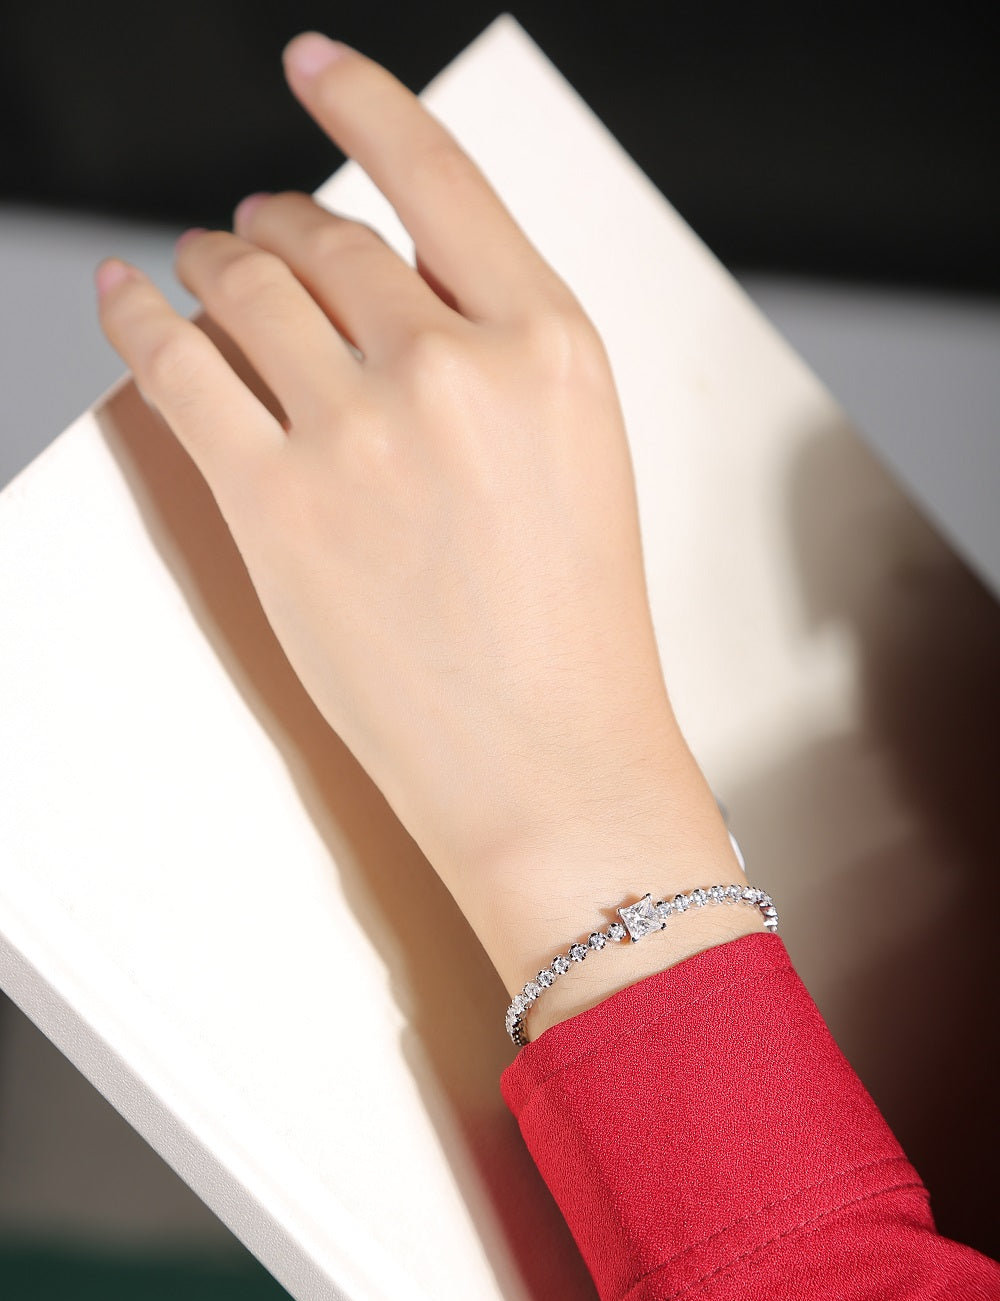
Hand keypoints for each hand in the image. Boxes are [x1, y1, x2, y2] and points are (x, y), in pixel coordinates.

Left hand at [95, 34, 758, 1037]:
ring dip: (205, 259)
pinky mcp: (278, 505)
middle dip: (272, 220)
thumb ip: (497, 360)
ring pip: (246, 287)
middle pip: (325, 237)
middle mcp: (455, 367)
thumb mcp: (578, 459)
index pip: (439, 176)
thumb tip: (384, 296)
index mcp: (553, 346)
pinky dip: (139, 316)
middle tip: (245, 226)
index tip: (317, 70)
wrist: (551, 768)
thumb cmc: (575, 636)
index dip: (362, 105)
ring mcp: (361, 434)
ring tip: (193, 263)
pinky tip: (129, 297)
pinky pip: (178, 367)